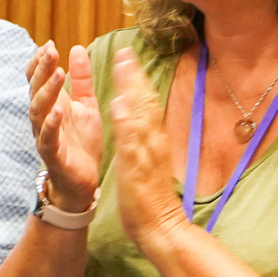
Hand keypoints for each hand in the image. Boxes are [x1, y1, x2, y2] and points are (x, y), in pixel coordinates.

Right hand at [25, 41, 101, 211]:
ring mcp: (45, 136)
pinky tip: (58, 110)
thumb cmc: (81, 142)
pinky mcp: (53, 154)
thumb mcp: (86, 104)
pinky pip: (47, 138)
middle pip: (35, 89)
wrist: (84, 180)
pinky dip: (51, 124)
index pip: (37, 78)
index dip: (39, 62)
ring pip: (38, 110)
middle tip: (50, 51)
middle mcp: (43, 118)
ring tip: (57, 73)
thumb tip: (77, 48)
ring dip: (46, 91)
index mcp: (51, 104)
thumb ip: (81, 79)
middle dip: (41, 69)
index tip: (48, 44)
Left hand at [107, 44, 184, 246]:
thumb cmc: (150, 194)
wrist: (160, 225)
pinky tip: (117, 107)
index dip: (137, 79)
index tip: (127, 56)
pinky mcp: (137, 169)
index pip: (146, 103)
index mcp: (153, 139)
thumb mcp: (147, 158)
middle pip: (145, 103)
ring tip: (122, 68)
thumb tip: (136, 113)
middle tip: (125, 52)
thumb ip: (143, 136)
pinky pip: (131, 143)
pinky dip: (125, 124)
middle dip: (134, 77)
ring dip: (131, 91)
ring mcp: (147, 154)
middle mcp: (153, 142)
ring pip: (141, 117)